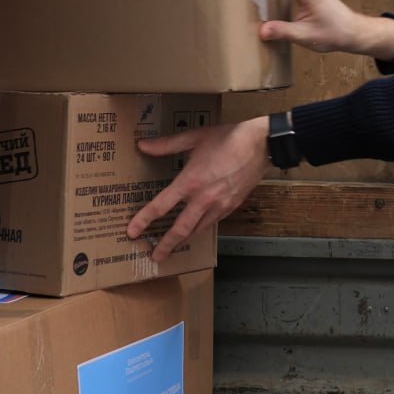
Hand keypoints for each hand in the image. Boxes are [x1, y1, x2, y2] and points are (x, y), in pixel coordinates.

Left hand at [127, 117, 272, 261]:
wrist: (261, 144)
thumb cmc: (229, 138)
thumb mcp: (195, 137)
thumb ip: (167, 145)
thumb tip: (143, 145)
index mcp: (190, 181)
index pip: (160, 207)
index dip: (143, 221)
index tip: (132, 232)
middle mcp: (203, 198)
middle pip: (179, 229)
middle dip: (165, 245)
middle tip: (154, 256)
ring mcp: (219, 205)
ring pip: (197, 230)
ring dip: (183, 242)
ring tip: (173, 249)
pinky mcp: (231, 206)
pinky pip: (212, 223)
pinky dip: (201, 230)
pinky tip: (196, 231)